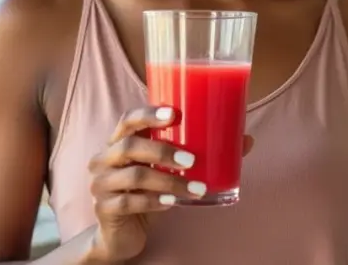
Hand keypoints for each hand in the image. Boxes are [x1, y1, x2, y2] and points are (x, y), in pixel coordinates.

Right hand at [86, 106, 253, 262]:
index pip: (128, 120)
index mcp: (118, 142)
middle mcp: (104, 159)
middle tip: (191, 160)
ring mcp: (101, 184)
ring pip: (134, 175)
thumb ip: (197, 155)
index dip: (148, 114)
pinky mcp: (104, 208)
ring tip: (194, 188)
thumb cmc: (147, 193)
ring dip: (168, 181)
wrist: (121, 233)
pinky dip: (154, 201)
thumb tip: (245, 140)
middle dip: (162, 150)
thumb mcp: (168, 172)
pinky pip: (130, 202)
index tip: (174, 114)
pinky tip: (172, 204)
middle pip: (129, 146)